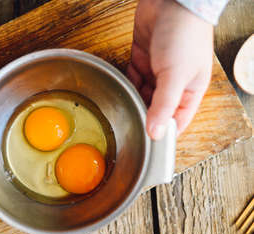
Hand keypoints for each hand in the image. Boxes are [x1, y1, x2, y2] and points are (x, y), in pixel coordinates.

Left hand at [127, 0, 213, 138]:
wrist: (171, 1)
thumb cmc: (184, 35)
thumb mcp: (176, 75)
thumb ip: (164, 105)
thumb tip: (156, 134)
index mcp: (189, 90)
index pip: (177, 120)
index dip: (164, 133)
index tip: (147, 144)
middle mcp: (173, 83)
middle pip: (156, 109)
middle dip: (144, 118)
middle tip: (127, 128)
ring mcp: (156, 71)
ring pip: (142, 94)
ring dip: (132, 101)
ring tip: (120, 110)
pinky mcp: (142, 59)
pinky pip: (131, 78)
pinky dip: (125, 84)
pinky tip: (118, 90)